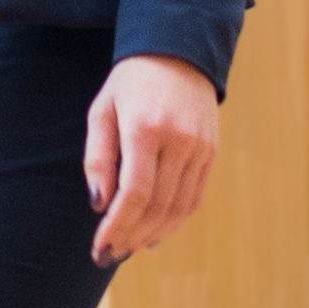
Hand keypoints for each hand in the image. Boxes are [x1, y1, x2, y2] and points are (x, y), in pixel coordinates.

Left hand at [86, 55, 219, 268]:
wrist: (178, 52)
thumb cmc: (130, 84)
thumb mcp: (103, 111)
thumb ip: (98, 158)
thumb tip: (100, 204)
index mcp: (145, 128)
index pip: (135, 193)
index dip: (117, 226)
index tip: (100, 247)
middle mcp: (177, 140)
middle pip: (157, 206)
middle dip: (131, 236)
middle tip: (109, 255)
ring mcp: (199, 147)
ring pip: (178, 207)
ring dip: (152, 234)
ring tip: (129, 248)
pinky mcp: (211, 152)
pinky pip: (194, 197)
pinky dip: (175, 221)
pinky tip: (154, 233)